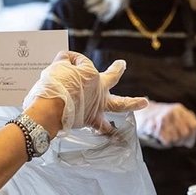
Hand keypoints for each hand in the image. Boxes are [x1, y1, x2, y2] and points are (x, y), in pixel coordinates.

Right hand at [23, 51, 147, 133]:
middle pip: (111, 77)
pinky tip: (116, 136)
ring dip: (132, 103)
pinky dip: (109, 132)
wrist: (50, 109)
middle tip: (121, 64)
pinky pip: (103, 127)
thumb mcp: (57, 65)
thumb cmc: (53, 85)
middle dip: (116, 70)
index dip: (72, 60)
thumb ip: (65, 60)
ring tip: (144, 102)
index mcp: (91, 73)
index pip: (82, 62)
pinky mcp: (92, 120)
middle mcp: (99, 88)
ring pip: (119, 104)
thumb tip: (67, 58)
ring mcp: (98, 105)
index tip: (63, 61)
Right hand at [135, 101, 195, 147]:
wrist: (140, 115)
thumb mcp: (176, 117)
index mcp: (179, 109)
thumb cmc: (161, 119)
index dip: (192, 135)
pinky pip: (166, 141)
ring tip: (166, 136)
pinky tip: (160, 136)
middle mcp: (172, 112)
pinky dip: (164, 141)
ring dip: (172, 141)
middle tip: (174, 138)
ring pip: (176, 138)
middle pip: (185, 133)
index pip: (194, 126)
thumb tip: (190, 142)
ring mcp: (163, 118)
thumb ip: (187, 126)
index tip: (187, 138)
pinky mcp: (154, 126)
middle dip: (181, 139)